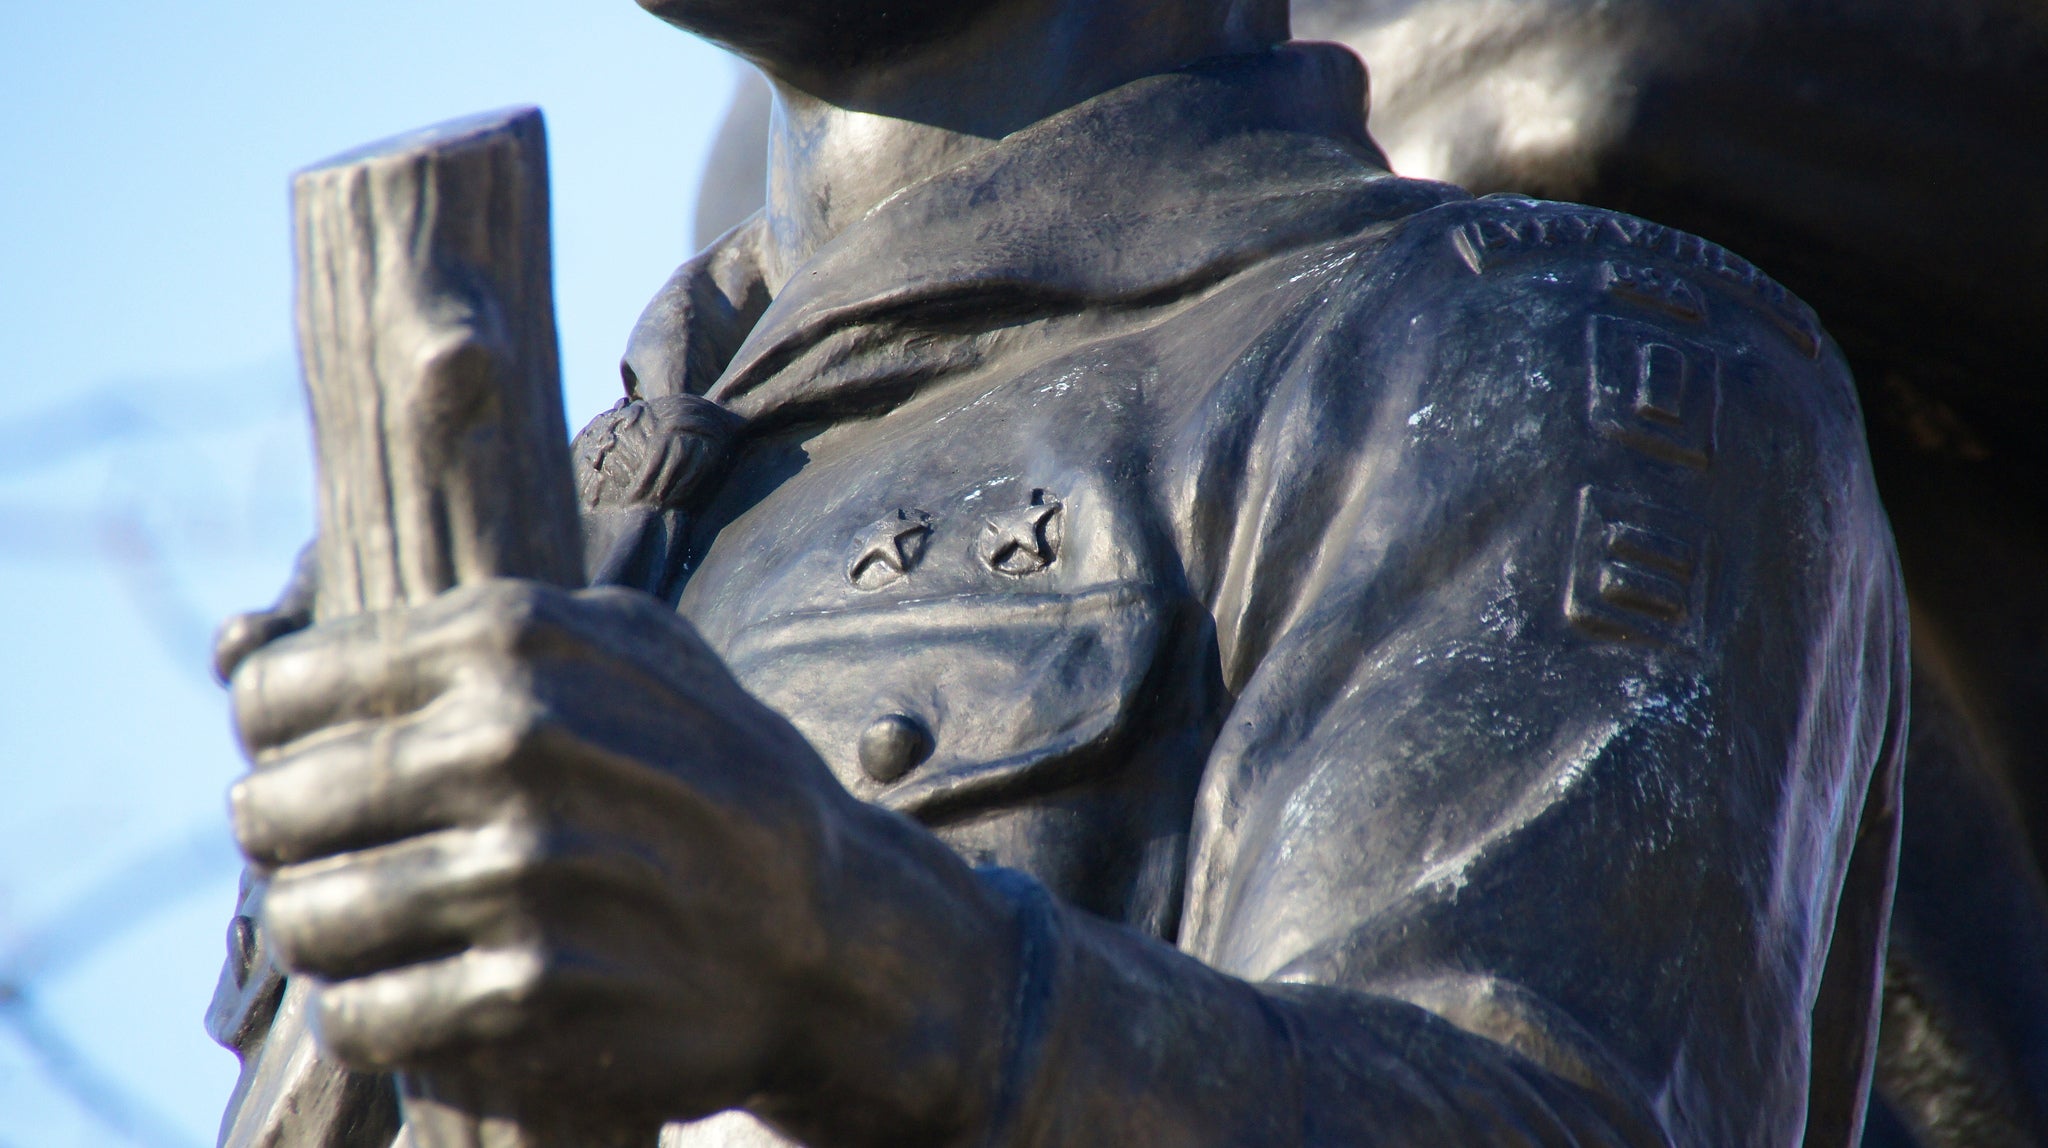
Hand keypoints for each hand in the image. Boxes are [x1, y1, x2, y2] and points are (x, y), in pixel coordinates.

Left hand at [227, 580, 1017, 1136]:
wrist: (825, 929)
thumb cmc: (700, 775)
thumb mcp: (625, 647)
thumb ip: (458, 626)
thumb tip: (234, 643)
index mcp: (519, 639)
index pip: (279, 693)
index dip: (279, 739)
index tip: (316, 764)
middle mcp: (515, 741)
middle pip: (273, 807)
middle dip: (289, 840)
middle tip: (335, 856)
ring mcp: (527, 870)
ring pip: (306, 918)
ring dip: (321, 931)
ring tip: (367, 927)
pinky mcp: (535, 993)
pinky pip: (363, 1017)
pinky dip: (370, 1014)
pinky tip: (414, 993)